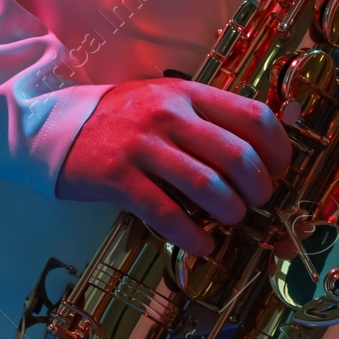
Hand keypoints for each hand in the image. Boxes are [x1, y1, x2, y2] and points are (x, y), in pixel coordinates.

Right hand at [57, 79, 293, 256]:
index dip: (277, 149)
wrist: (58, 129)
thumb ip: (209, 118)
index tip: (280, 171)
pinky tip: (202, 244)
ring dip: (230, 210)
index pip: (253, 116)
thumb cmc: (126, 120)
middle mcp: (169, 115)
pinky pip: (166, 212)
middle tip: (258, 201)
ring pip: (207, 184)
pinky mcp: (118, 178)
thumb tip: (262, 154)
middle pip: (236, 155)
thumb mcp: (169, 102)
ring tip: (232, 218)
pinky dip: (192, 235)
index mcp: (190, 94)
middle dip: (258, 186)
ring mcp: (142, 145)